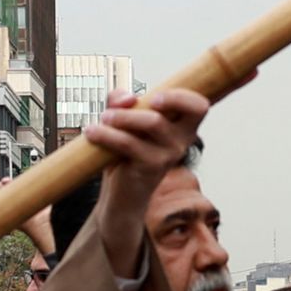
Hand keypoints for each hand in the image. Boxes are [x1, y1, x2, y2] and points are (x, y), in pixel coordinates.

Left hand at [78, 85, 211, 179]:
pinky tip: (91, 132)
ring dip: (122, 116)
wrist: (121, 194)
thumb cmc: (126, 154)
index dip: (184, 95)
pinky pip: (129, 143)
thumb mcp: (124, 121)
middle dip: (169, 97)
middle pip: (194, 109)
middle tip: (135, 102)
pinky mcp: (152, 167)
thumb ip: (122, 102)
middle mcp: (182, 140)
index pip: (199, 106)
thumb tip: (127, 98)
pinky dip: (106, 134)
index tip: (155, 97)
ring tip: (101, 118)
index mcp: (181, 127)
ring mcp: (170, 154)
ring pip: (153, 121)